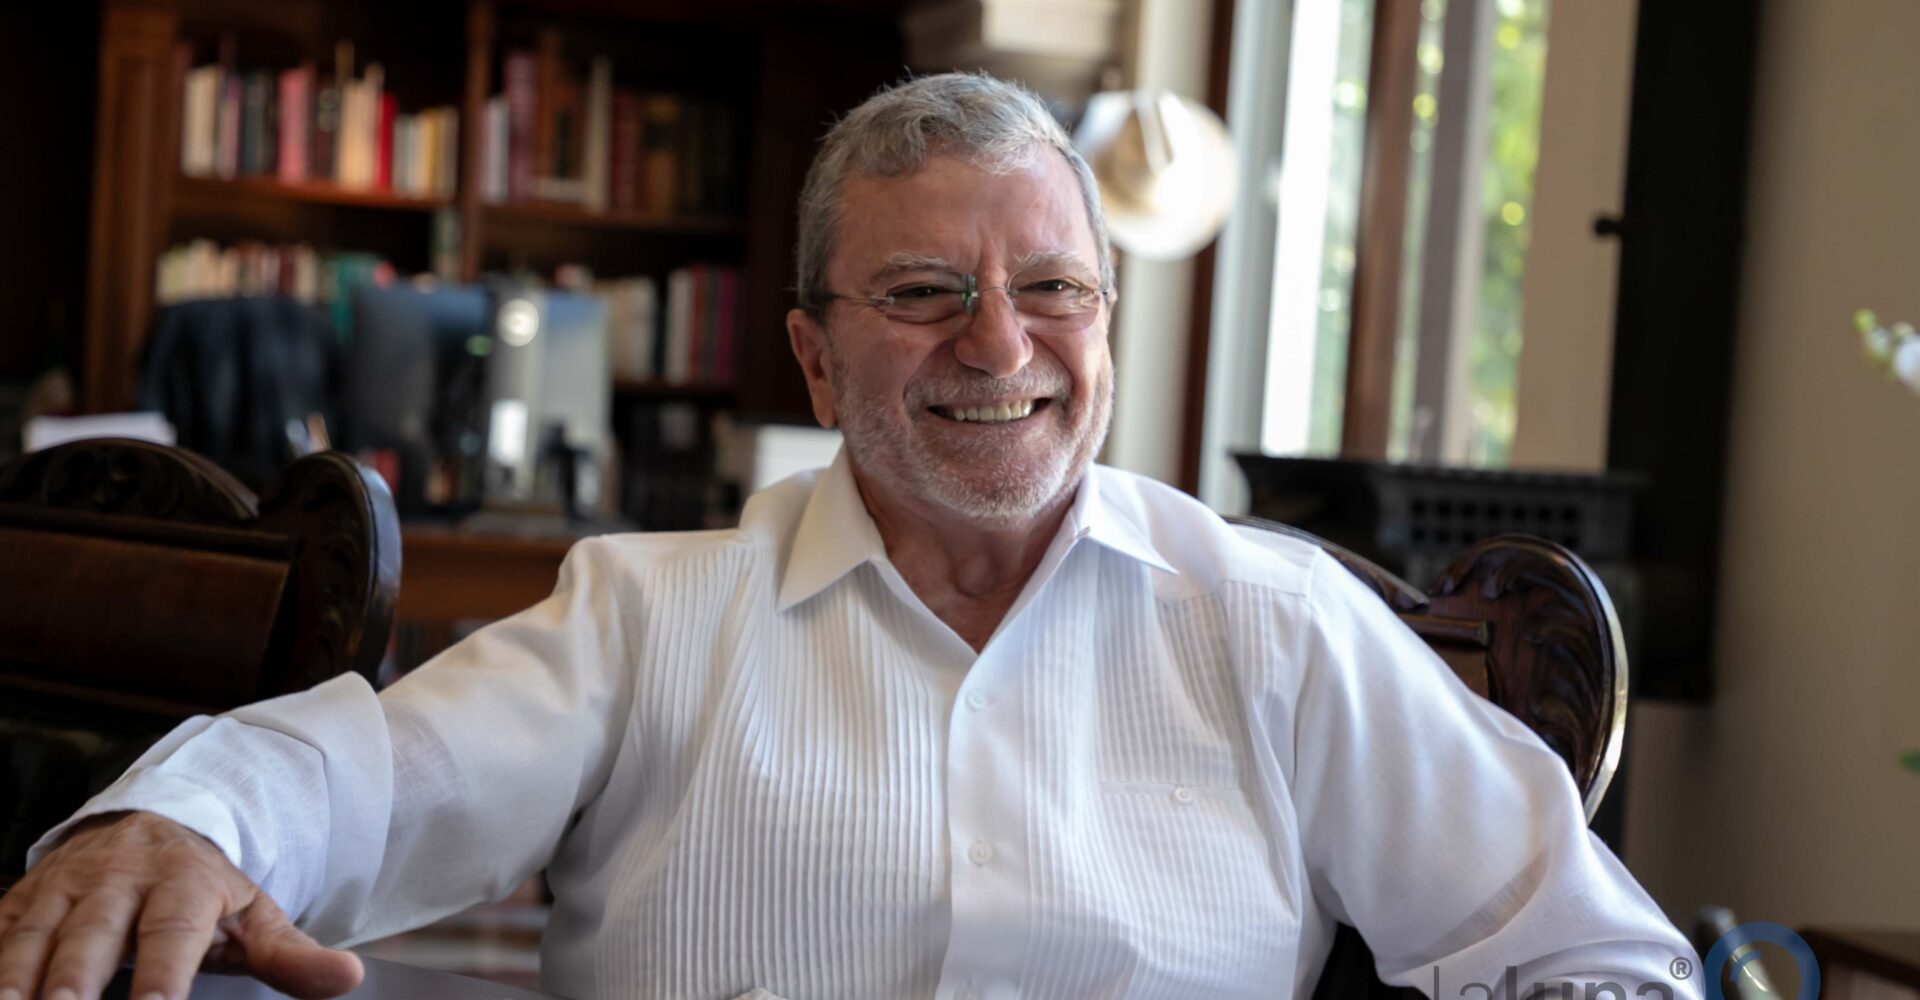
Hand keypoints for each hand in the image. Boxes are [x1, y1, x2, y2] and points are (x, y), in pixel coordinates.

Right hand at [0, 812, 362, 999]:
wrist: (153, 825)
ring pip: (34, 933)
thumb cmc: (204, 889)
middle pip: (93, 934)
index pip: (172, 934)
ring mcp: (65, 887)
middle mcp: (118, 880)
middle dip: (73, 978)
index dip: (163, 976)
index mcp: (183, 884)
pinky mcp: (23, 898)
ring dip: (17, 973)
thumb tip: (347, 977)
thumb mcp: (254, 915)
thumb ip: (293, 955)